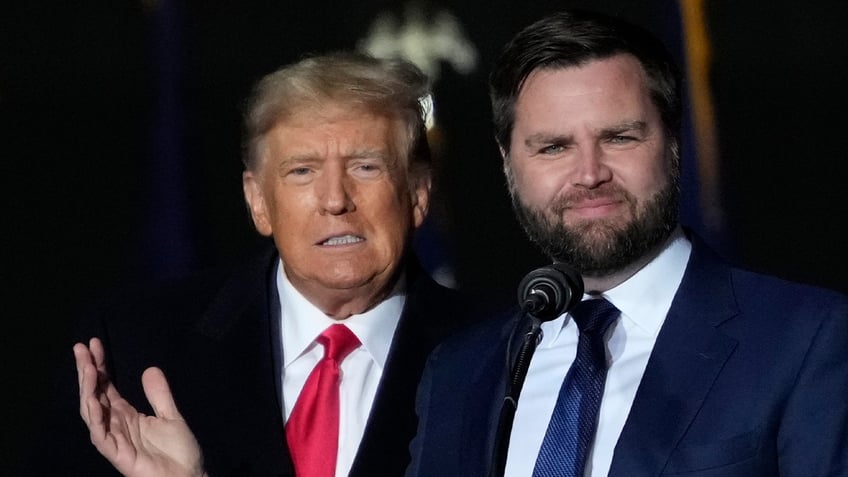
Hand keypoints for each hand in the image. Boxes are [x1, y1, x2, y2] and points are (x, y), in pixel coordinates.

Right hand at [74, 338, 207, 476]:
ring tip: (86, 367)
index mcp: (126, 415)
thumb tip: (150, 368)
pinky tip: (93, 399)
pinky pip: (100, 434)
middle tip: (81, 347)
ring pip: (92, 411)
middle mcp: (115, 425)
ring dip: (88, 389)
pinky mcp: (116, 453)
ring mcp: (114, 439)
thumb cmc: (179, 453)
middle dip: (87, 371)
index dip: (99, 366)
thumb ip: (159, 395)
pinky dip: (94, 416)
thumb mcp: (171, 416)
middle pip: (95, 394)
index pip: (106, 386)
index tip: (94, 344)